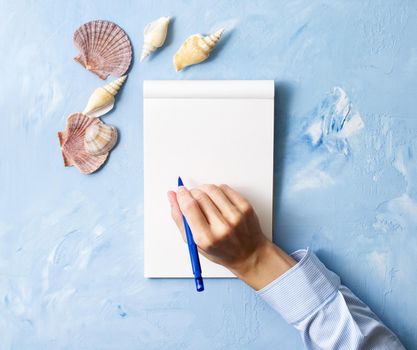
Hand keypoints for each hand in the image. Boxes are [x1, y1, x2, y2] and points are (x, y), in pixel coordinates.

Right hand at [167, 184, 294, 289]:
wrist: (249, 254)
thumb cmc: (220, 251)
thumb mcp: (194, 242)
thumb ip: (180, 219)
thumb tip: (172, 196)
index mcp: (206, 238)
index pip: (189, 207)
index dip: (182, 195)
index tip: (180, 191)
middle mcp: (222, 227)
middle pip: (200, 196)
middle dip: (192, 192)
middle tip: (191, 196)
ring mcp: (236, 216)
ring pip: (212, 189)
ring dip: (204, 189)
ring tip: (203, 197)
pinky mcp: (245, 208)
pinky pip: (226, 189)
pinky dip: (217, 189)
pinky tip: (216, 198)